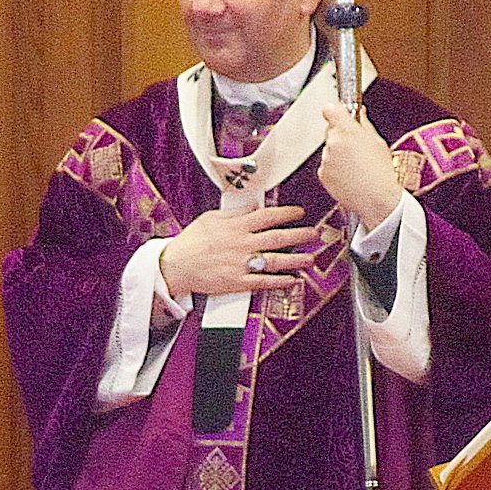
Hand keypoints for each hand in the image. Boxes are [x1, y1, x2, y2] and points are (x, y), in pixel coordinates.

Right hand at [158, 204, 320, 304]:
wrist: (176, 266)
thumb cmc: (191, 243)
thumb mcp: (211, 219)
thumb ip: (234, 214)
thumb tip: (252, 208)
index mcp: (236, 226)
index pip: (268, 216)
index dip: (287, 213)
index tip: (299, 213)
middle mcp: (242, 244)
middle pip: (278, 237)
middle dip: (300, 235)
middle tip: (314, 234)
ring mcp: (241, 264)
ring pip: (276, 260)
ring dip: (297, 259)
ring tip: (310, 258)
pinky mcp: (238, 282)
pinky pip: (264, 282)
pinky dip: (280, 281)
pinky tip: (293, 279)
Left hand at [315, 99, 404, 232]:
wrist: (376, 198)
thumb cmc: (380, 172)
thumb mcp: (378, 142)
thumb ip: (364, 124)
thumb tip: (360, 113)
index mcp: (347, 130)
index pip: (331, 109)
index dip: (335, 111)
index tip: (339, 113)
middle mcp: (333, 143)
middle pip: (331, 131)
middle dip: (341, 135)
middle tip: (356, 146)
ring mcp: (326, 159)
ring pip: (329, 150)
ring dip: (338, 154)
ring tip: (356, 165)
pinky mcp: (322, 173)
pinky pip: (327, 166)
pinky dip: (335, 169)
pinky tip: (350, 175)